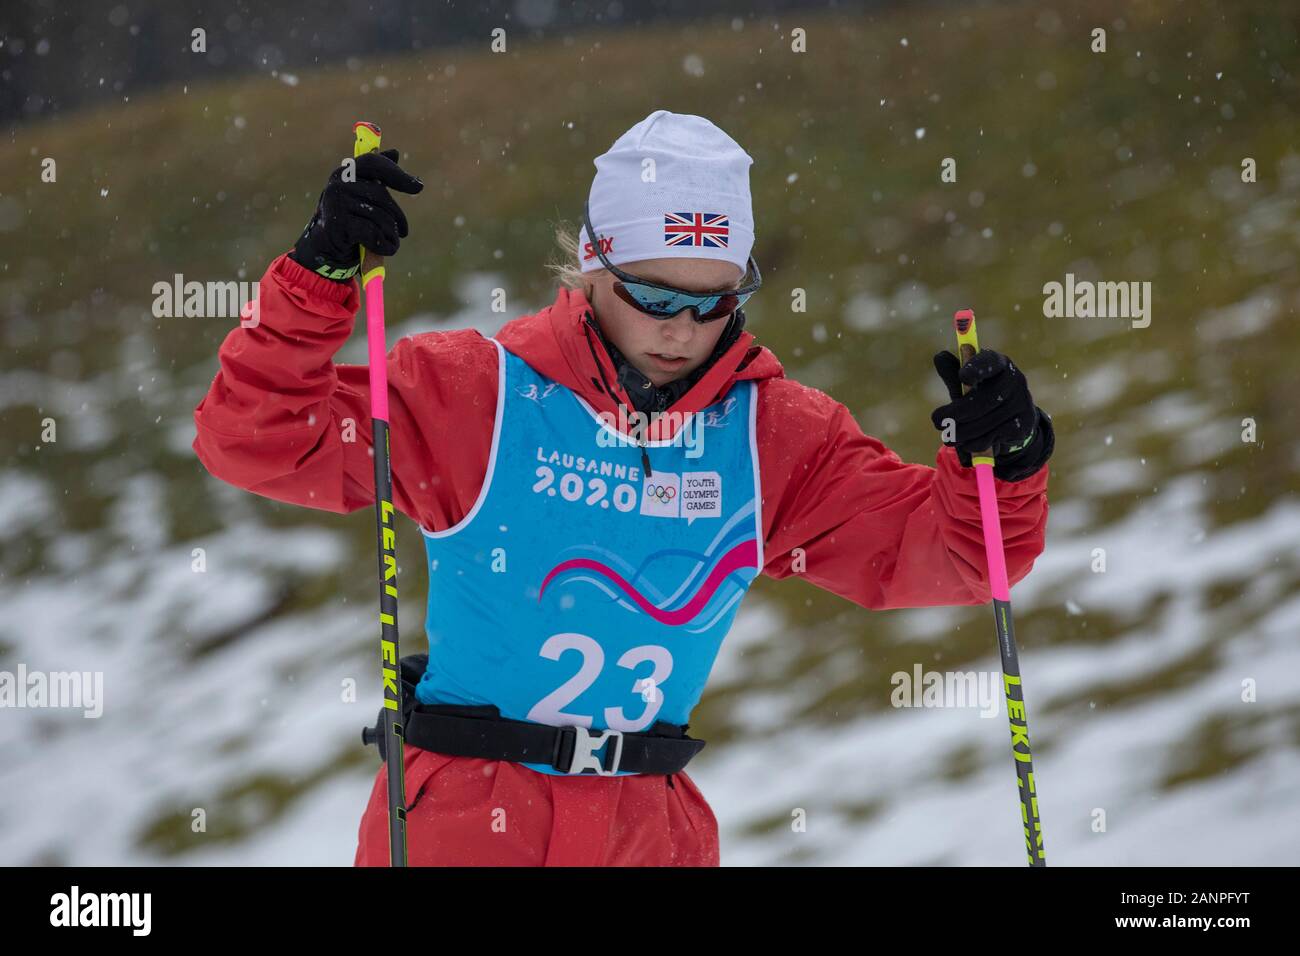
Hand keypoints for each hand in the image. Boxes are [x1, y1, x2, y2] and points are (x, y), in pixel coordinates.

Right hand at [290, 149, 423, 281]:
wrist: (326, 246)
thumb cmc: (349, 218)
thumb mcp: (362, 195)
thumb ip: (377, 176)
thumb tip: (394, 152)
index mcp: (346, 172)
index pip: (374, 163)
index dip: (397, 174)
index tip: (418, 187)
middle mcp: (338, 183)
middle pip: (381, 195)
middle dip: (397, 216)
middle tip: (404, 231)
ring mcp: (336, 203)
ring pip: (380, 217)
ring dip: (391, 234)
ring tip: (391, 241)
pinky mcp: (338, 224)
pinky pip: (373, 234)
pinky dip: (385, 245)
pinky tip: (386, 249)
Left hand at [930, 349, 1053, 480]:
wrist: (1009, 421)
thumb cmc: (980, 396)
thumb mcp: (966, 384)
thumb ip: (953, 372)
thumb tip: (939, 357)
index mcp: (999, 363)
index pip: (990, 361)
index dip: (977, 368)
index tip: (962, 377)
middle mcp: (1015, 380)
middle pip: (986, 398)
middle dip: (957, 413)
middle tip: (937, 422)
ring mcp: (1022, 402)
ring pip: (988, 421)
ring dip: (963, 432)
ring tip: (948, 438)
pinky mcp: (1023, 424)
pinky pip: (995, 436)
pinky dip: (976, 443)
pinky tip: (966, 444)